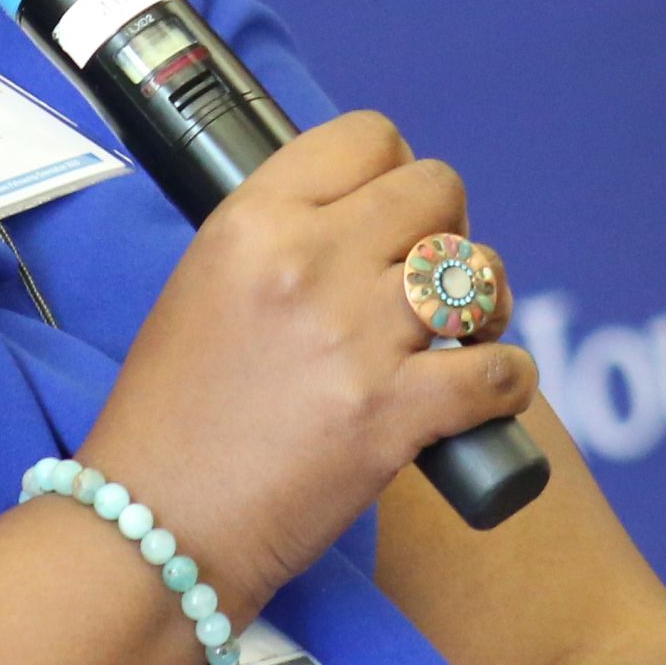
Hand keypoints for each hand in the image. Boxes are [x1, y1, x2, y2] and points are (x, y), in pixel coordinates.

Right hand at [78, 111, 536, 613]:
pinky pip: (500, 369)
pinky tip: (488, 388)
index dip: (396, 168)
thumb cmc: (172, 416)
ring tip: (461, 332)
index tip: (394, 210)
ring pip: (477, 271)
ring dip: (483, 301)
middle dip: (447, 227)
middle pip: (438, 189)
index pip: (367, 136)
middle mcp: (308, 264)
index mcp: (253, 222)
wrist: (158, 527)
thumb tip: (365, 218)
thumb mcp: (203, 285)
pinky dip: (508, 380)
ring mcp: (356, 338)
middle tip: (426, 277)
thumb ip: (280, 240)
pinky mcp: (395, 415)